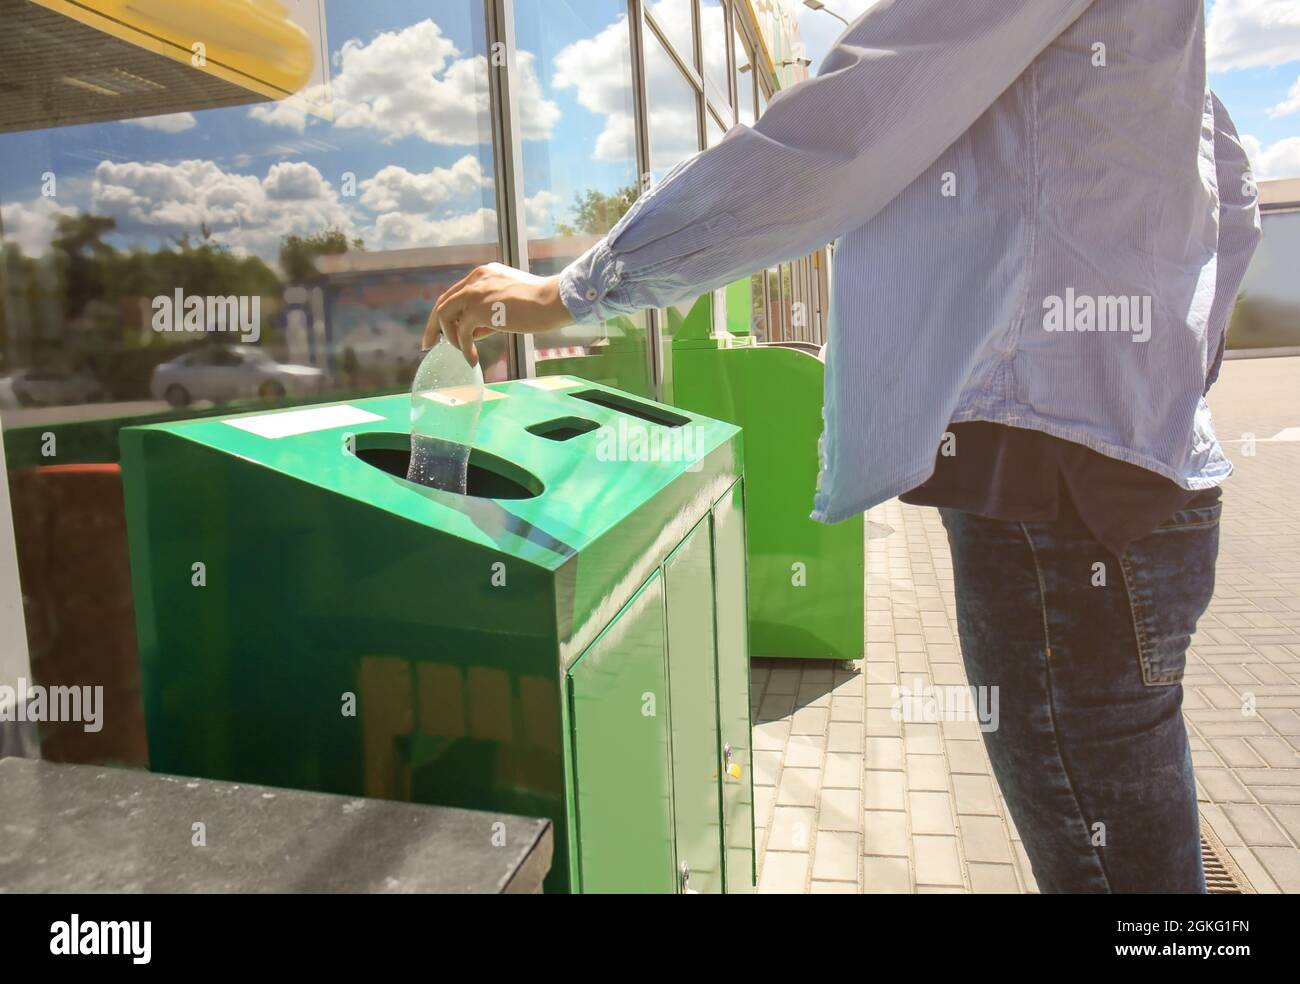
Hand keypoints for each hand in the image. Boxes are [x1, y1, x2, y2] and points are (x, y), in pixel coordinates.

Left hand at [424, 263, 570, 365]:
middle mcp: (475, 279)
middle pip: (443, 303)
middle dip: (433, 326)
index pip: (455, 294)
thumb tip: (474, 331)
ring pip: (445, 316)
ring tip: (463, 353)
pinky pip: (461, 333)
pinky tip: (472, 360)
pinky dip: (463, 348)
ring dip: (449, 338)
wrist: (552, 300)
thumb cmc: (539, 304)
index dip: (445, 314)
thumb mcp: (509, 303)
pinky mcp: (478, 309)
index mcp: (483, 274)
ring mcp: (475, 292)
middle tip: (427, 345)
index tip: (439, 331)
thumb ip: (490, 312)